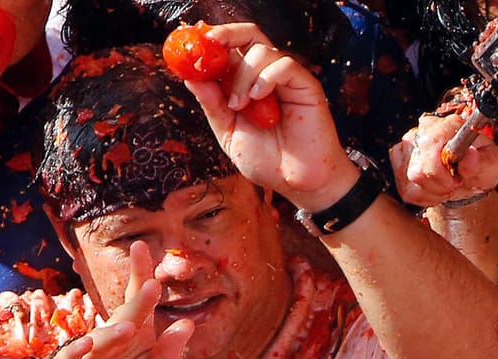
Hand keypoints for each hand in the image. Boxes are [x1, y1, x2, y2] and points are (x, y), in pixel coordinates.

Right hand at [39, 241, 193, 358]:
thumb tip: (186, 324)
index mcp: (134, 343)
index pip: (138, 306)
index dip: (141, 279)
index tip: (145, 251)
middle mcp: (109, 344)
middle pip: (121, 315)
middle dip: (134, 297)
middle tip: (150, 280)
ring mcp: (84, 358)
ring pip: (99, 338)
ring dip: (114, 332)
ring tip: (132, 327)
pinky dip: (77, 351)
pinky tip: (89, 343)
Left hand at [179, 23, 362, 210]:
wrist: (298, 184)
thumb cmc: (269, 161)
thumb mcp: (229, 133)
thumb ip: (212, 105)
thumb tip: (191, 77)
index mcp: (246, 84)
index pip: (229, 50)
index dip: (211, 43)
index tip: (192, 48)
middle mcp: (266, 76)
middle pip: (248, 34)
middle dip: (225, 35)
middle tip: (209, 45)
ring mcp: (287, 80)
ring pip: (261, 50)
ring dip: (243, 75)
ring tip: (239, 105)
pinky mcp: (306, 86)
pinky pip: (284, 65)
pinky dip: (266, 77)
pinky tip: (259, 98)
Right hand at [391, 110, 497, 207]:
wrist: (468, 176)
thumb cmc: (479, 166)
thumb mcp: (490, 165)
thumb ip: (482, 162)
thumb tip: (470, 154)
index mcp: (448, 124)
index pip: (430, 143)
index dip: (443, 170)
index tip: (457, 177)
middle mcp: (423, 131)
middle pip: (419, 168)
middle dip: (440, 184)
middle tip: (453, 182)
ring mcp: (407, 146)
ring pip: (412, 180)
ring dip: (433, 191)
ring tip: (446, 185)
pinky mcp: (398, 162)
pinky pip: (406, 188)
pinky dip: (424, 195)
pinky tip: (436, 188)